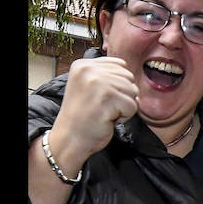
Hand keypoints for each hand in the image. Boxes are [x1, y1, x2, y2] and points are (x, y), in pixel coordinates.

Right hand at [50, 56, 139, 171]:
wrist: (69, 139)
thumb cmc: (83, 115)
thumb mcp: (90, 86)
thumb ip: (108, 75)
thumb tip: (133, 78)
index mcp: (83, 64)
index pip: (121, 65)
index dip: (118, 84)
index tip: (100, 96)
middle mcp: (89, 69)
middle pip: (129, 78)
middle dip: (122, 95)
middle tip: (102, 106)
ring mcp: (97, 82)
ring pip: (133, 91)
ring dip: (123, 106)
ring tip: (104, 112)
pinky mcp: (106, 97)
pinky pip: (133, 106)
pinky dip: (124, 116)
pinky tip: (106, 119)